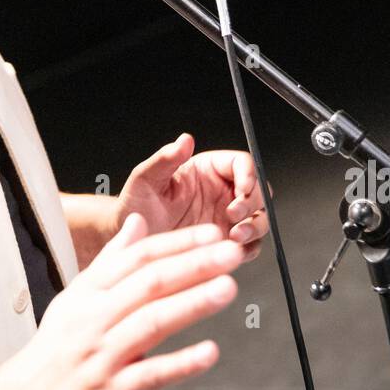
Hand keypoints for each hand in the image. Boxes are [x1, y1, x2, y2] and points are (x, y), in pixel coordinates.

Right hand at [0, 214, 243, 389]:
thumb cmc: (56, 348)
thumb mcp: (75, 298)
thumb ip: (110, 261)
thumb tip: (138, 223)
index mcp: (88, 293)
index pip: (137, 258)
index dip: (178, 243)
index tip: (212, 235)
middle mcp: (94, 319)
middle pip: (149, 283)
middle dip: (194, 264)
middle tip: (231, 253)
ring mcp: (102, 355)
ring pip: (151, 323)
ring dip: (192, 303)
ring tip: (226, 288)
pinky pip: (149, 374)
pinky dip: (180, 362)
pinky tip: (208, 352)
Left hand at [113, 132, 270, 261]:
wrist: (130, 238)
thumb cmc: (137, 203)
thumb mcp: (145, 178)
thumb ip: (165, 158)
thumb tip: (184, 139)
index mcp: (208, 170)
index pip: (242, 164)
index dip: (248, 174)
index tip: (242, 187)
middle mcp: (221, 192)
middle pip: (258, 191)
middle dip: (253, 202)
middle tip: (234, 214)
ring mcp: (226, 218)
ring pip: (259, 218)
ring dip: (255, 226)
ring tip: (236, 235)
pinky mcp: (225, 242)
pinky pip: (249, 246)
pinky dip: (249, 248)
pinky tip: (234, 250)